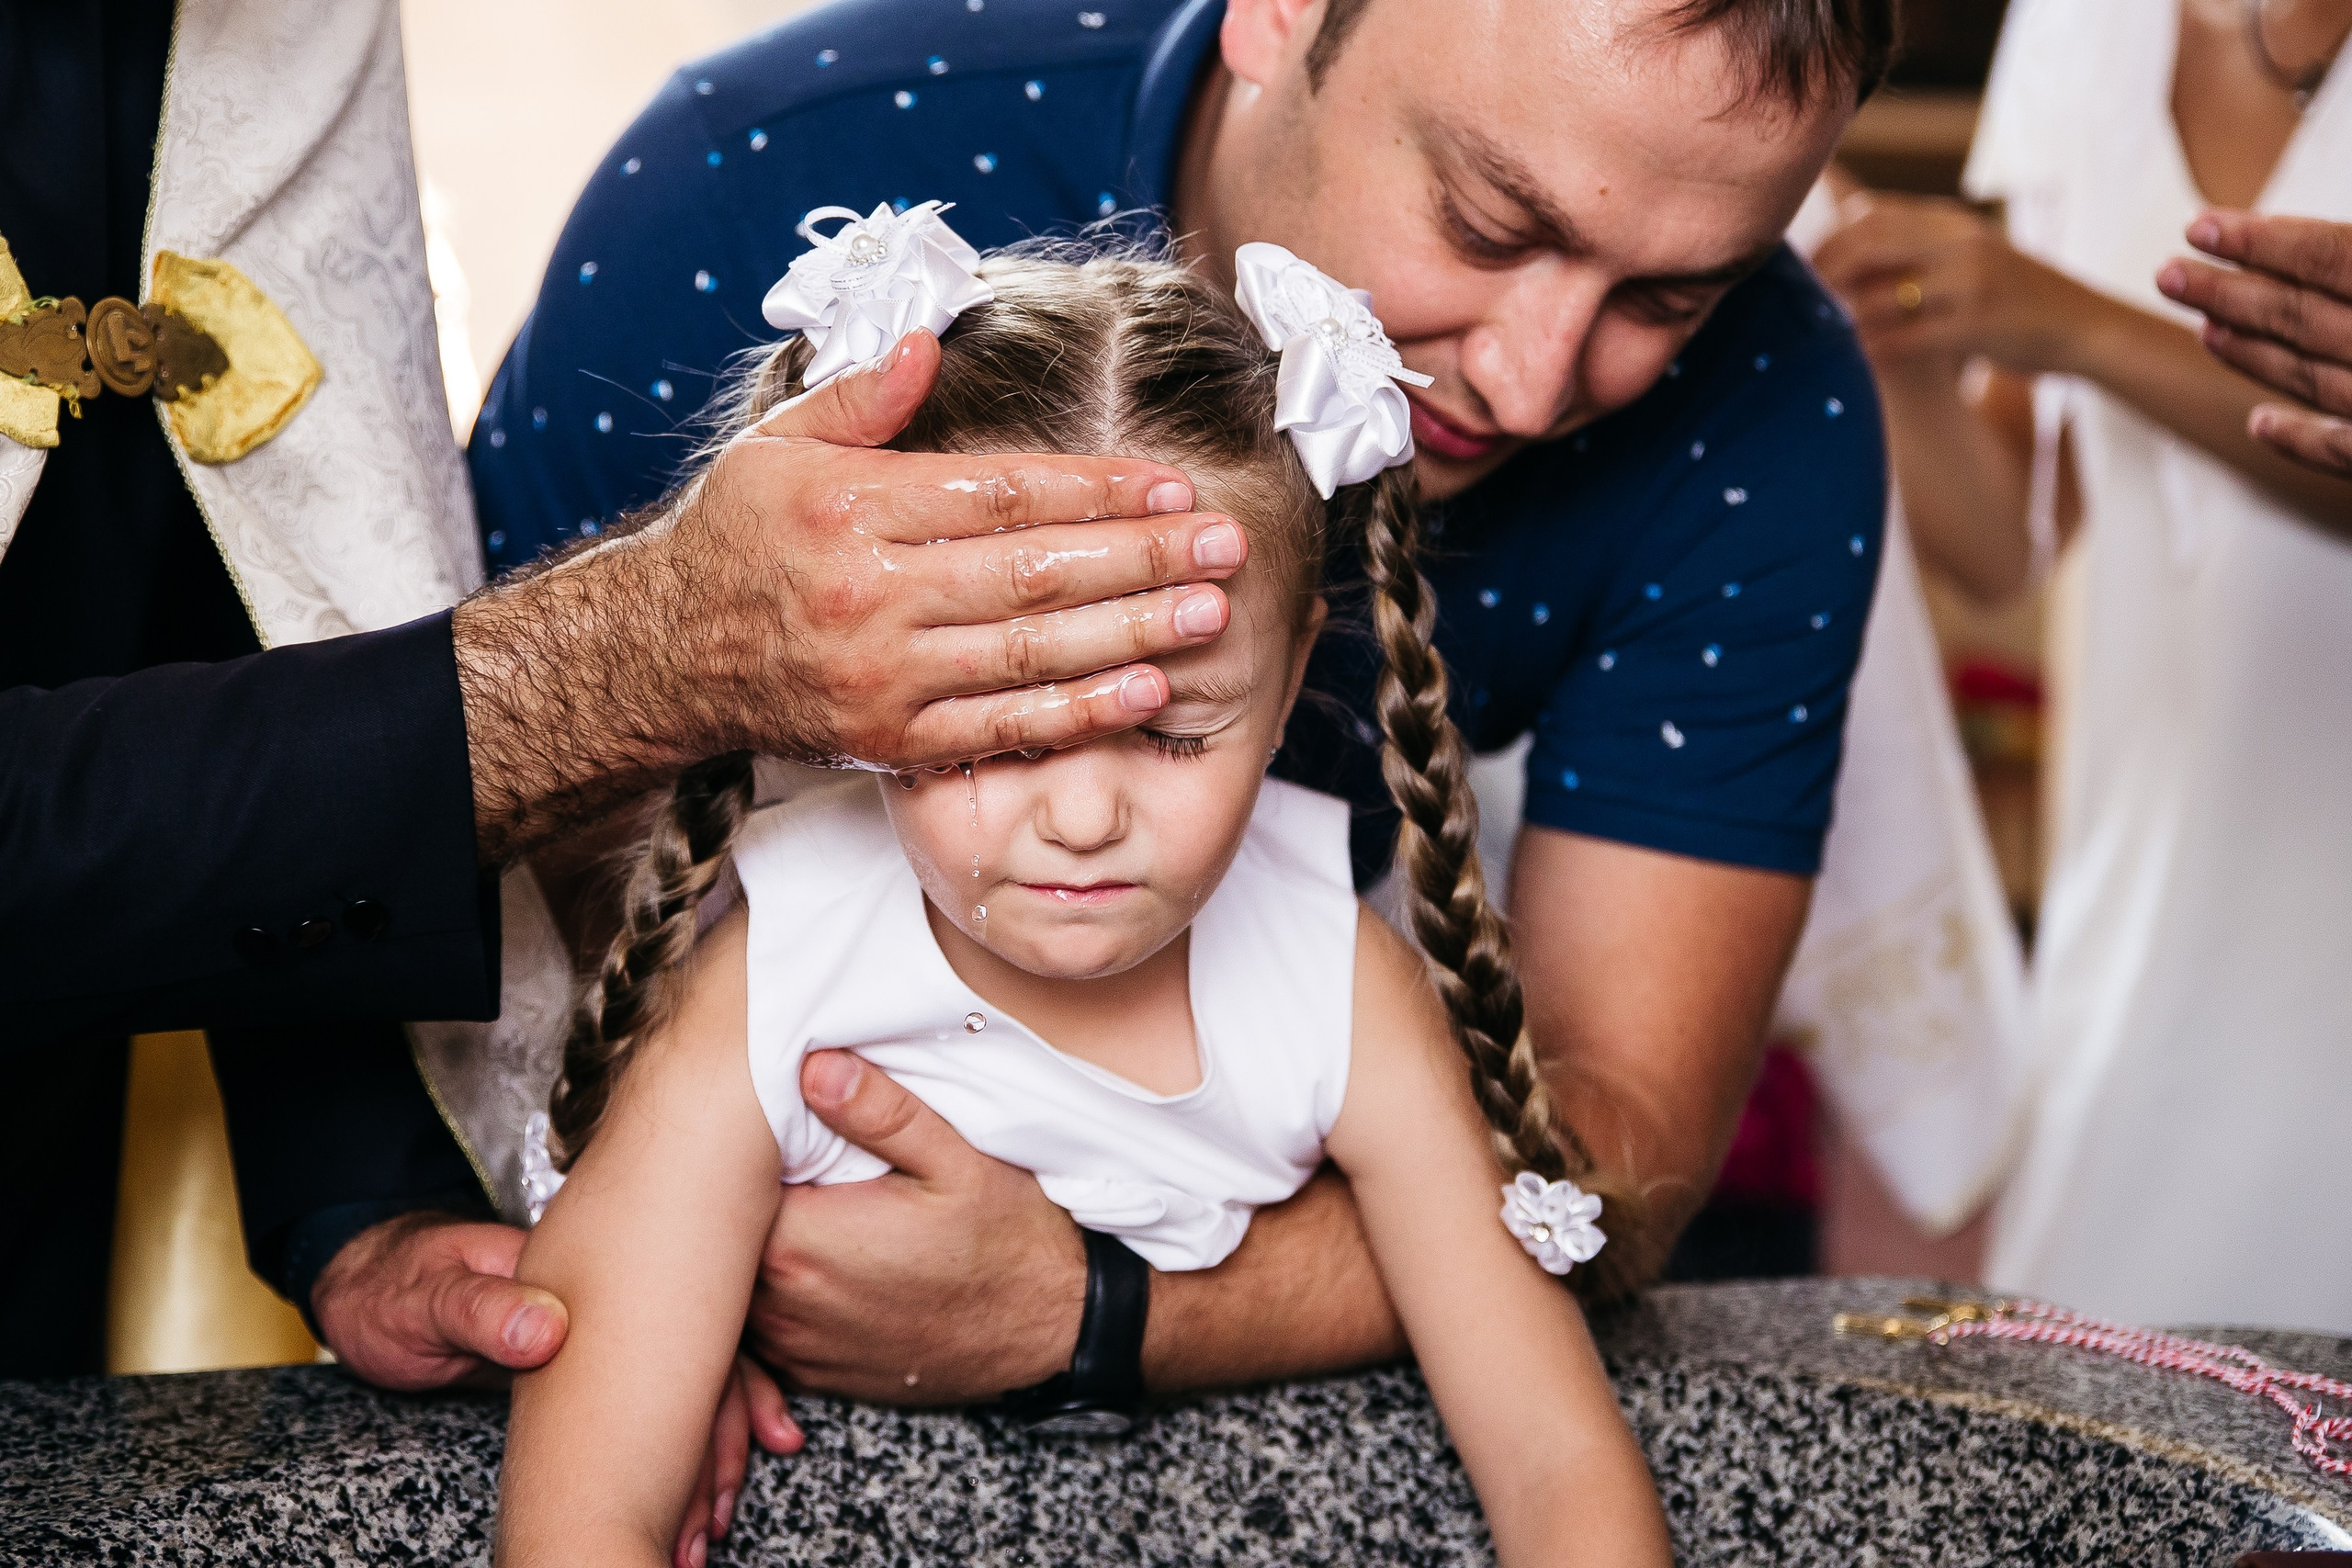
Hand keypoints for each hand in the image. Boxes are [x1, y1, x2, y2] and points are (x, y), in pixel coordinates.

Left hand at [315, 1214, 800, 1567]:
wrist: (365, 1287)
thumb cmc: (393, 1288)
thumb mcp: (423, 1297)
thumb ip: (480, 1309)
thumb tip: (547, 1332)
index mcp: (581, 1275)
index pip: (680, 1320)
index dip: (720, 1384)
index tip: (734, 1441)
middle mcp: (605, 1304)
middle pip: (699, 1360)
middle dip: (724, 1436)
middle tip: (719, 1513)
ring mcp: (595, 1340)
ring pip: (676, 1392)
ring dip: (700, 1457)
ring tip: (707, 1524)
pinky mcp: (578, 1372)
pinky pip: (639, 1409)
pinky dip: (665, 1455)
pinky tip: (675, 1495)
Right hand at [454, 329, 1251, 860]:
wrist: (664, 656)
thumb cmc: (737, 537)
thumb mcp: (776, 446)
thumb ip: (861, 397)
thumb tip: (931, 339)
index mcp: (852, 509)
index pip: (1001, 493)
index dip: (1097, 491)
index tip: (1172, 485)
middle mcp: (871, 594)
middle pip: (1034, 573)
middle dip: (1142, 558)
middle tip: (1224, 545)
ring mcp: (884, 675)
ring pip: (1031, 653)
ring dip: (1132, 633)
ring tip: (1210, 614)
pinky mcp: (892, 740)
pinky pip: (1003, 727)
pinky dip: (1080, 712)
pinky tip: (1147, 690)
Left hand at [746, 1050, 1086, 1404]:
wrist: (1054, 1327)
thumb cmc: (1008, 1241)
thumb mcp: (957, 1160)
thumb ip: (881, 1112)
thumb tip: (814, 1065)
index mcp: (802, 1244)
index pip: (720, 1188)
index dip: (735, 1153)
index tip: (764, 1126)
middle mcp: (784, 1305)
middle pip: (721, 1239)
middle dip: (736, 1198)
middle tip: (775, 1158)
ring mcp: (796, 1347)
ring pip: (736, 1286)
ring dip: (751, 1250)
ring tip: (797, 1206)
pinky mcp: (815, 1373)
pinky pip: (762, 1331)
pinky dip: (771, 1297)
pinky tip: (811, 1264)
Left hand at [1813, 193, 2100, 375]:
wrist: (2086, 326)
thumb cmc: (2019, 298)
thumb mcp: (1973, 256)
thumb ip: (1920, 247)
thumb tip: (1850, 238)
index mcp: (1954, 224)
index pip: (1873, 212)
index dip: (1831, 239)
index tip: (1810, 266)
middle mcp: (1960, 244)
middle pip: (1868, 243)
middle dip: (1827, 271)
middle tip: (1808, 301)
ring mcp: (1971, 284)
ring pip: (1881, 294)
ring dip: (1847, 318)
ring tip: (1830, 333)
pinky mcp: (1978, 326)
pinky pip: (1906, 339)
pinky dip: (1875, 350)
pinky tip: (1860, 361)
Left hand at [2161, 209, 2351, 475]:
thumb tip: (2319, 247)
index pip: (2327, 256)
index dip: (2259, 241)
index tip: (2197, 227)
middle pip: (2299, 316)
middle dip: (2227, 294)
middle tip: (2166, 275)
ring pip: (2311, 378)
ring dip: (2250, 354)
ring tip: (2203, 329)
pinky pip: (2341, 450)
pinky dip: (2298, 439)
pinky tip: (2260, 425)